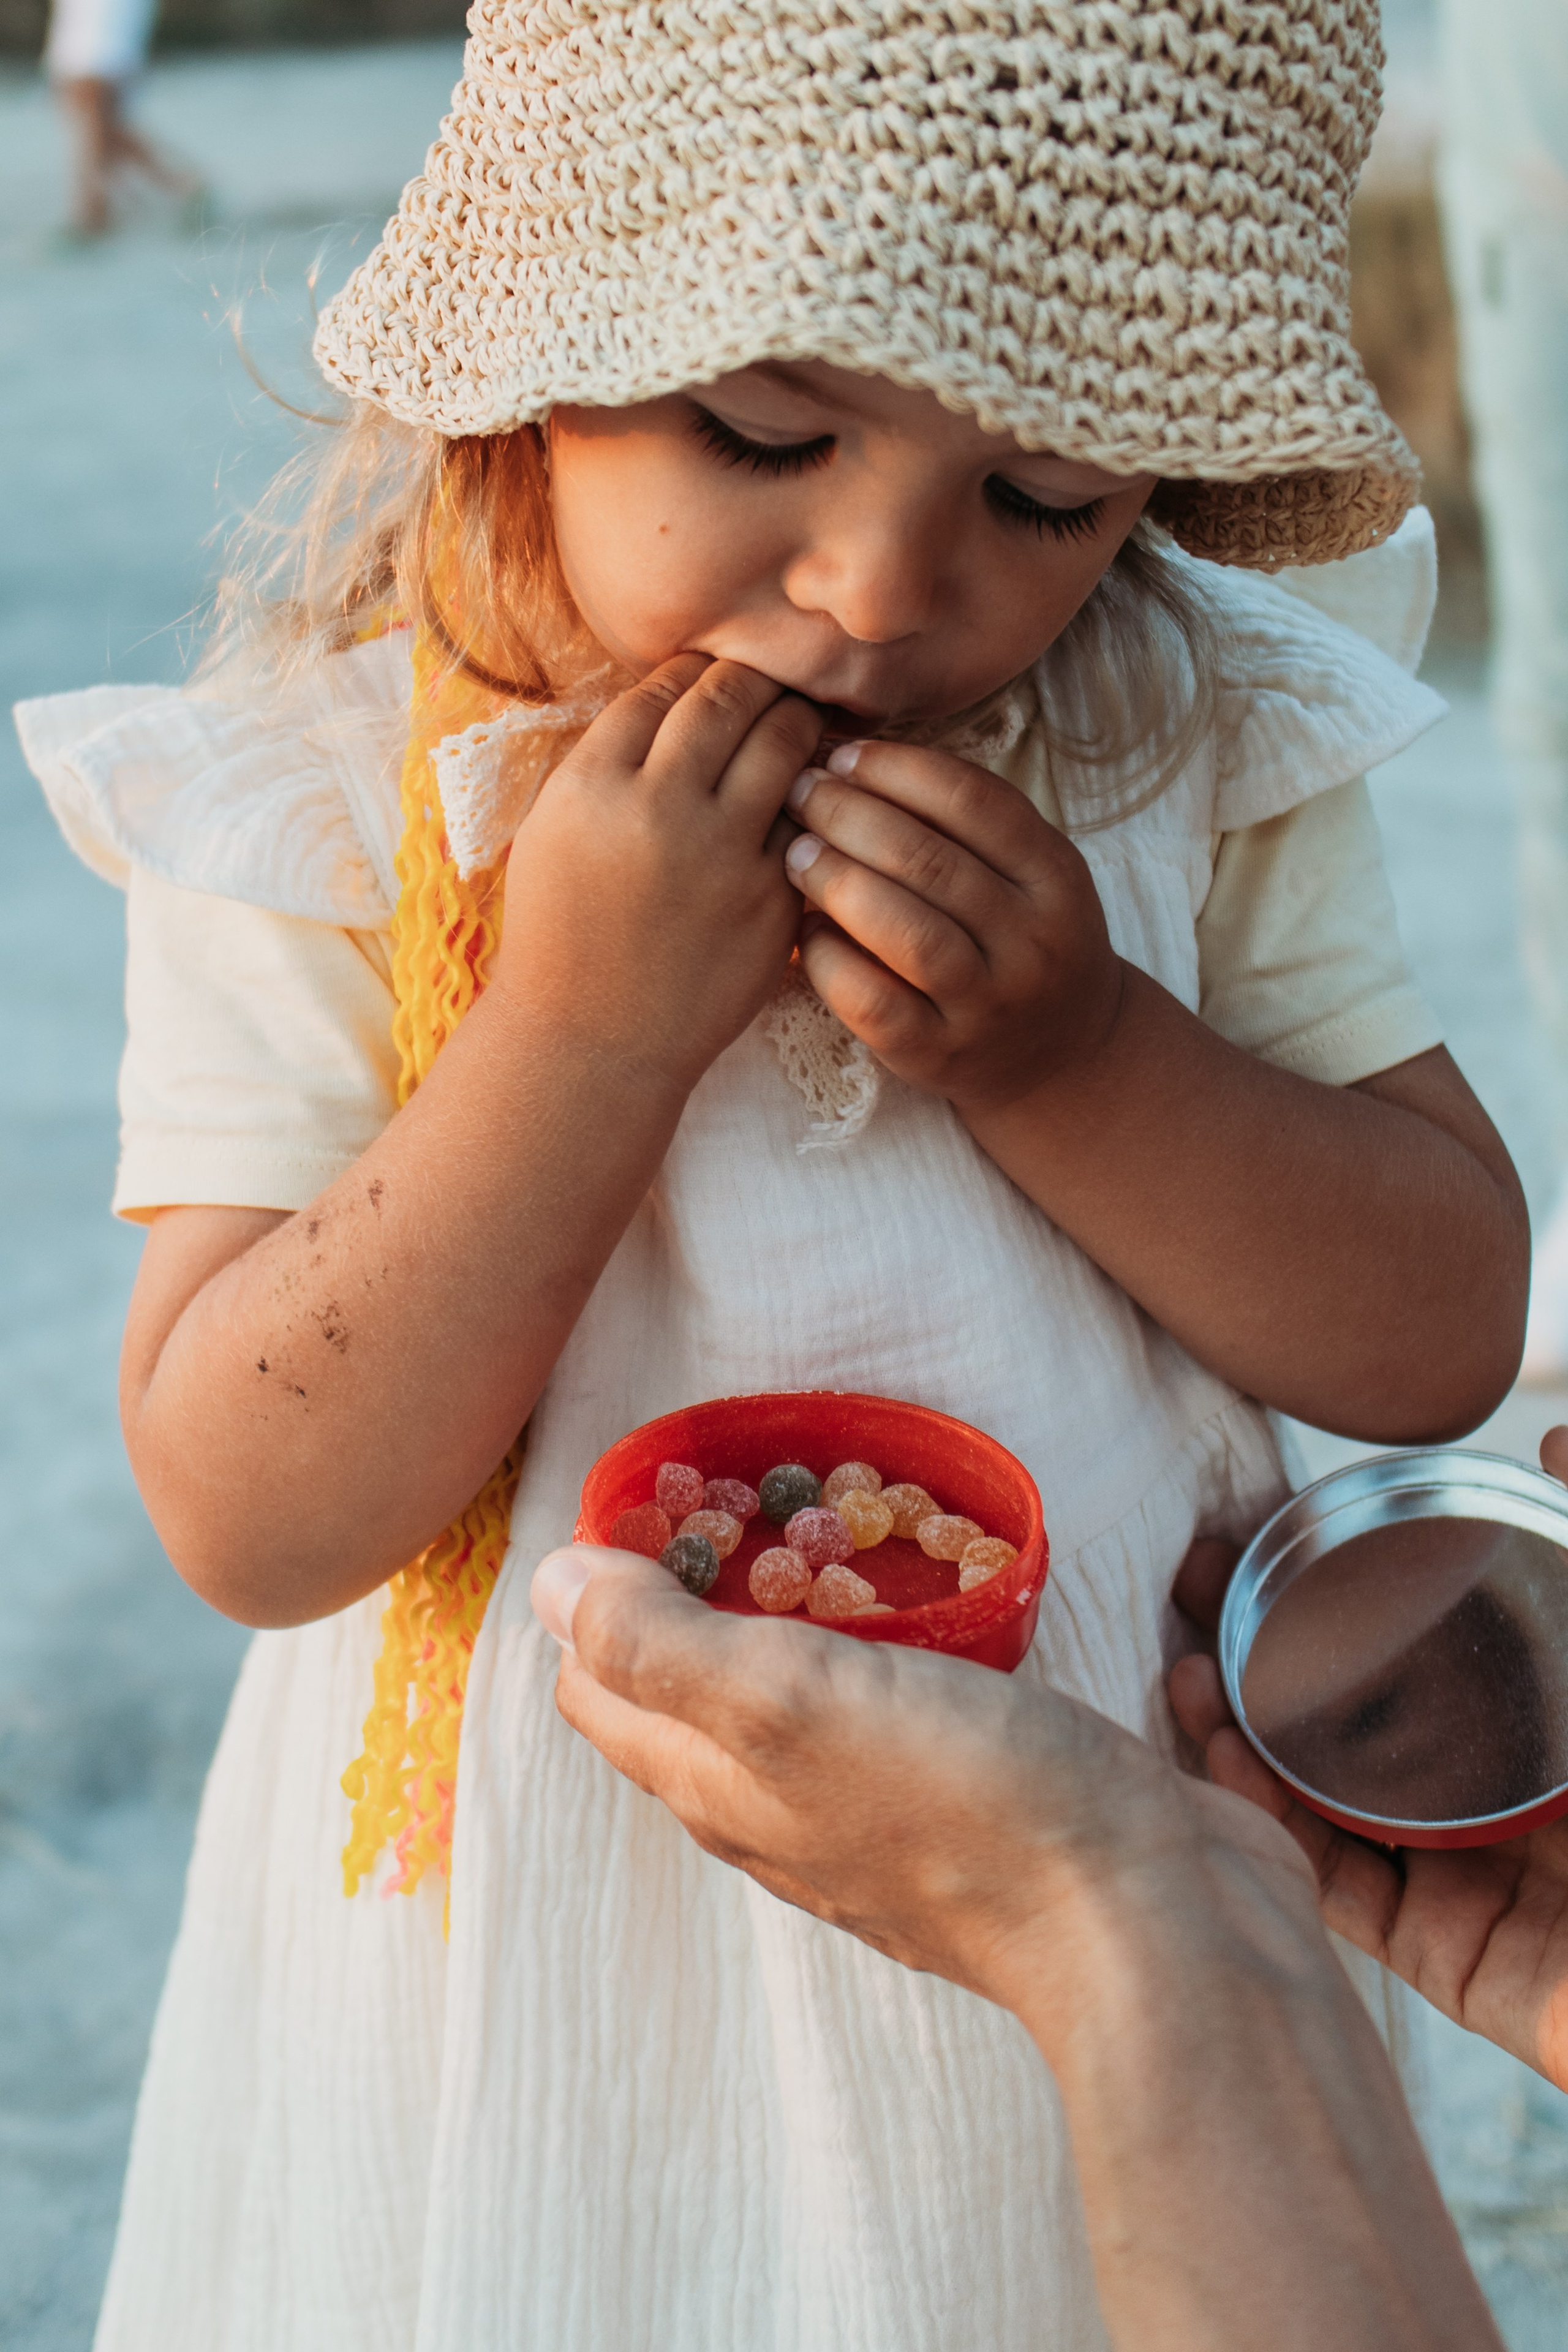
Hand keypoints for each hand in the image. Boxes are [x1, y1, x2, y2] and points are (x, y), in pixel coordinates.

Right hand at [496, 655, 818, 1092]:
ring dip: (796, 720)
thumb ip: (601, 763)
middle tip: (768, 680)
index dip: (693, 669)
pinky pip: (806, 821)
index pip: (661, 687)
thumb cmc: (563, 934)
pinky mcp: (770, 899)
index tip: (710, 672)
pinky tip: (813, 793)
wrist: (591, 1041)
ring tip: (798, 721)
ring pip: (782, 744)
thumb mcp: (551, 832)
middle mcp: (658, 808)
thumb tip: (666, 698)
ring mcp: (721, 854)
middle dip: (755, 677)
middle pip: (728, 697)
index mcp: (591, 785)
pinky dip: (813, 796)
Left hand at [533, 1543, 1317, 2046]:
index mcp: (718, 1786)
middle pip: (689, 1693)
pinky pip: (888, 1716)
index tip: (655, 1495)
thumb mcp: (789, 1700)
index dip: (602, 1590)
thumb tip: (552, 1584)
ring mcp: (876, 1817)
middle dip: (689, 1592)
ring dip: (789, 1619)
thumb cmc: (968, 1803)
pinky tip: (922, 1611)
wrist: (1145, 1927)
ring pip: (791, 1704)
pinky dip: (878, 1655)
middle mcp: (779, 1811)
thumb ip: (662, 1645)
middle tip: (742, 1492)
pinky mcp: (968, 1807)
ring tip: (828, 1533)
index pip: (601, 1686)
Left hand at [783, 740, 1123, 1114]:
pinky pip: (873, 1001)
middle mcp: (1030, 941)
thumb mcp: (1028, 873)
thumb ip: (966, 821)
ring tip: (794, 852)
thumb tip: (857, 759)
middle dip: (849, 815)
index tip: (842, 756)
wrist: (1059, 1054)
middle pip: (929, 861)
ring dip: (836, 880)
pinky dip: (829, 957)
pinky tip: (805, 930)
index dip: (897, 770)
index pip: (973, 802)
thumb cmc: (1019, 939)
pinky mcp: (939, 1053)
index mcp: (1056, 877)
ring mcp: (986, 1004)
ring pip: (903, 931)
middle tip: (799, 792)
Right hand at [1167, 1457, 1567, 2092]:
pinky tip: (1231, 1761)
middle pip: (1352, 1716)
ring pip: (1326, 1802)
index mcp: (1536, 1724)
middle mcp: (1492, 1794)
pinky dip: (1274, 1825)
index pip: (1415, 1648)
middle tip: (1189, 1585)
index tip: (1256, 1531)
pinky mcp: (1446, 1955)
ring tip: (1190, 1674)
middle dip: (1260, 1652)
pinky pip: (1342, 1885)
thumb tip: (1553, 1436)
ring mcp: (1465, 1875)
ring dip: (1243, 1739)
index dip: (1330, 1589)